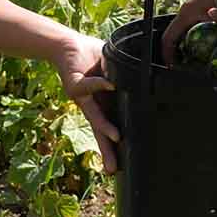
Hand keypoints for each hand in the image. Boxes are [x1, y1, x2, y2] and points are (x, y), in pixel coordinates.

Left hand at [53, 34, 119, 172]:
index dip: (115, 146)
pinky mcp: (75, 86)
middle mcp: (93, 105)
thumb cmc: (91, 57)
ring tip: (116, 138)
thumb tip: (150, 77)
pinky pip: (89, 86)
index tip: (121, 165)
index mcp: (103, 104)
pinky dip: (100, 85)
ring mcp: (83, 98)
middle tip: (113, 169)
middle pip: (101, 132)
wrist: (67, 46)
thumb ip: (126, 76)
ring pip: (94, 116)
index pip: (111, 128)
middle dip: (108, 151)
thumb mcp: (113, 68)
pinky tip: (111, 86)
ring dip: (105, 127)